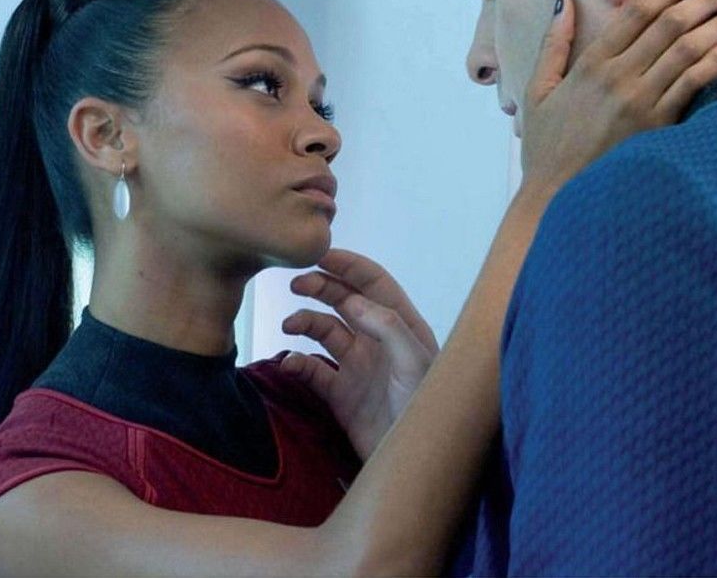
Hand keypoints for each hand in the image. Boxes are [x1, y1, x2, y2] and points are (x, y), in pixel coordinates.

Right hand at [279, 249, 439, 460]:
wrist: (415, 461)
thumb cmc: (426, 408)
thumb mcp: (416, 362)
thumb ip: (388, 327)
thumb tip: (353, 301)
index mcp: (401, 326)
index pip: (374, 283)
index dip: (349, 265)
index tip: (320, 254)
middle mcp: (378, 341)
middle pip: (345, 300)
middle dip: (321, 287)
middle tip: (296, 283)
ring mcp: (358, 366)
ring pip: (324, 330)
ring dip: (305, 320)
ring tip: (289, 324)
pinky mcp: (340, 395)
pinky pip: (312, 370)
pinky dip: (296, 361)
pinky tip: (289, 361)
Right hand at [521, 0, 716, 194]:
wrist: (557, 196)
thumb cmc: (546, 147)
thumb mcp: (537, 91)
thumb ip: (553, 45)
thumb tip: (565, 3)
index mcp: (589, 64)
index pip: (636, 13)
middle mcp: (617, 76)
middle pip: (669, 25)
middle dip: (703, 1)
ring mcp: (639, 101)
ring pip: (687, 50)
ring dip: (716, 26)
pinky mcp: (657, 126)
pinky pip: (693, 85)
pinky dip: (716, 62)